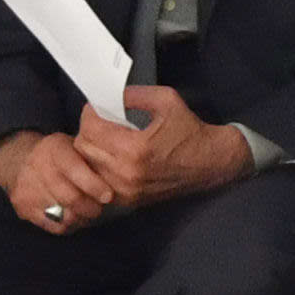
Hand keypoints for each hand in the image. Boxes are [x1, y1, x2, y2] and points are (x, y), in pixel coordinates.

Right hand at [0, 129, 124, 234]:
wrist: (19, 161)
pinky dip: (69, 225)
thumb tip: (123, 173)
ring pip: (64, 214)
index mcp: (54, 148)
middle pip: (70, 197)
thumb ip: (92, 157)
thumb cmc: (60, 155)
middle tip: (100, 209)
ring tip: (89, 213)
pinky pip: (54, 226)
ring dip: (82, 218)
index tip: (108, 196)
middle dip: (91, 207)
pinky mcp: (23, 207)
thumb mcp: (74, 145)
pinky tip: (74, 218)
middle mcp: (38, 167)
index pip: (74, 169)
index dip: (93, 185)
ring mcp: (28, 189)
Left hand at [73, 86, 250, 210]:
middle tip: (101, 122)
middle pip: (84, 149)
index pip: (91, 129)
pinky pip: (100, 182)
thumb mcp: (166, 100)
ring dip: (92, 150)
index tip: (97, 108)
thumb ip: (134, 94)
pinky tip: (113, 157)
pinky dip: (100, 168)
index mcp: (135, 148)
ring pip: (88, 167)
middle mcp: (126, 173)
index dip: (90, 114)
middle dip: (88, 130)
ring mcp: (126, 191)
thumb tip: (109, 95)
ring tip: (106, 139)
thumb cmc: (189, 131)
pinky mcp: (129, 200)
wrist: (210, 163)